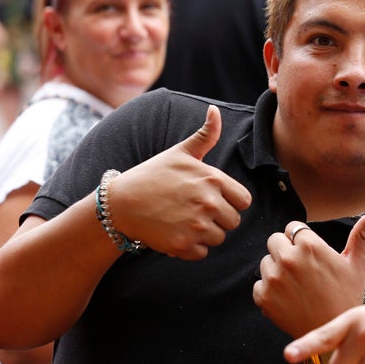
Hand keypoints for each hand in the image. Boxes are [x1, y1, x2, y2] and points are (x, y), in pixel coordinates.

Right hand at [106, 105, 252, 258]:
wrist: (120, 203)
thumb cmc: (153, 175)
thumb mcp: (180, 152)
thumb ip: (205, 135)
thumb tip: (215, 110)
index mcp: (212, 178)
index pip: (244, 201)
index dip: (230, 202)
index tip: (211, 199)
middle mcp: (208, 202)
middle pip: (233, 222)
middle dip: (218, 219)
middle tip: (193, 211)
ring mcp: (196, 225)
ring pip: (218, 238)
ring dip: (204, 234)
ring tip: (182, 220)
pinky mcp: (183, 245)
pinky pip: (202, 253)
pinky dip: (190, 248)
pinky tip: (174, 233)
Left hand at [254, 211, 364, 337]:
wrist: (333, 333)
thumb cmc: (347, 296)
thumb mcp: (356, 264)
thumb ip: (361, 234)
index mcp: (310, 245)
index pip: (292, 227)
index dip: (300, 239)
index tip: (309, 254)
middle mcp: (288, 258)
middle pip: (275, 240)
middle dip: (285, 250)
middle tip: (301, 269)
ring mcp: (274, 278)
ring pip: (266, 262)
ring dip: (276, 270)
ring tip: (296, 285)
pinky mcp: (264, 296)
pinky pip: (258, 284)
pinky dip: (269, 291)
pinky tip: (288, 299)